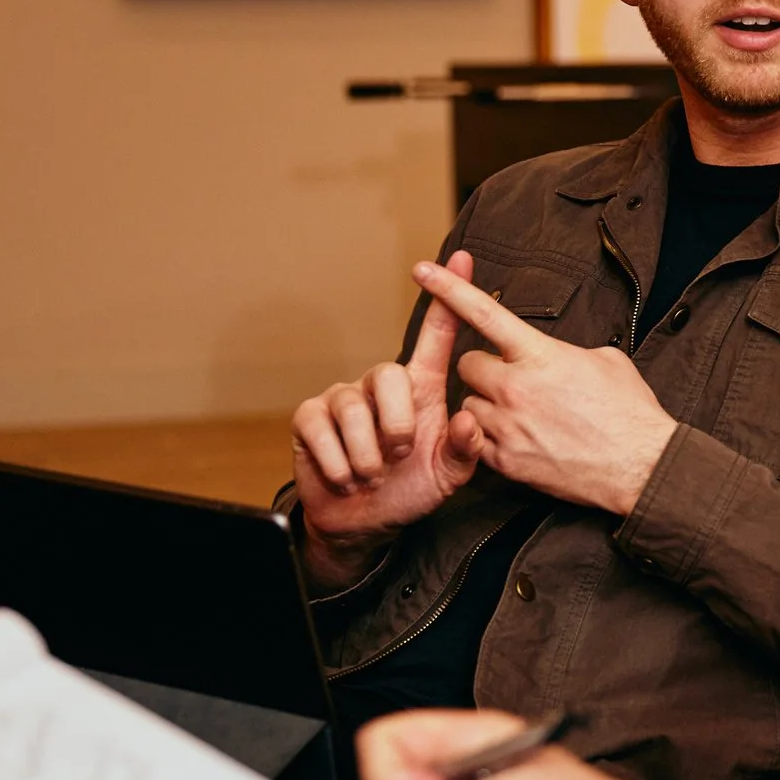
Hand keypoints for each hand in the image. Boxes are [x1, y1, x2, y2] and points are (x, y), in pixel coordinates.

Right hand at [291, 249, 482, 588]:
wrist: (365, 522)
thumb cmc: (413, 488)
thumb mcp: (450, 475)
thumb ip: (467, 449)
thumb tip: (469, 420)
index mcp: (422, 387)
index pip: (436, 334)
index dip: (448, 297)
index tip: (460, 257)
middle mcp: (382, 383)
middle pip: (389, 375)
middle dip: (398, 425)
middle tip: (401, 455)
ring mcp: (343, 397)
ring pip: (354, 410)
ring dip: (368, 455)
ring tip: (374, 474)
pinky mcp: (310, 417)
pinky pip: (321, 429)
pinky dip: (339, 463)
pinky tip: (347, 476)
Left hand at [412, 260, 679, 516]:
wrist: (641, 466)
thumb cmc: (630, 413)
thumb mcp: (608, 363)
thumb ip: (570, 353)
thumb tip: (560, 355)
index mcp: (540, 356)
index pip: (484, 312)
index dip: (449, 288)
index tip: (423, 270)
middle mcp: (516, 388)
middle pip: (468, 365)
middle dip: (485, 370)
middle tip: (514, 381)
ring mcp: (508, 426)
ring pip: (469, 404)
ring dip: (487, 406)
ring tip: (522, 416)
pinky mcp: (507, 460)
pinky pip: (479, 440)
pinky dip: (493, 438)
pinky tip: (524, 440)